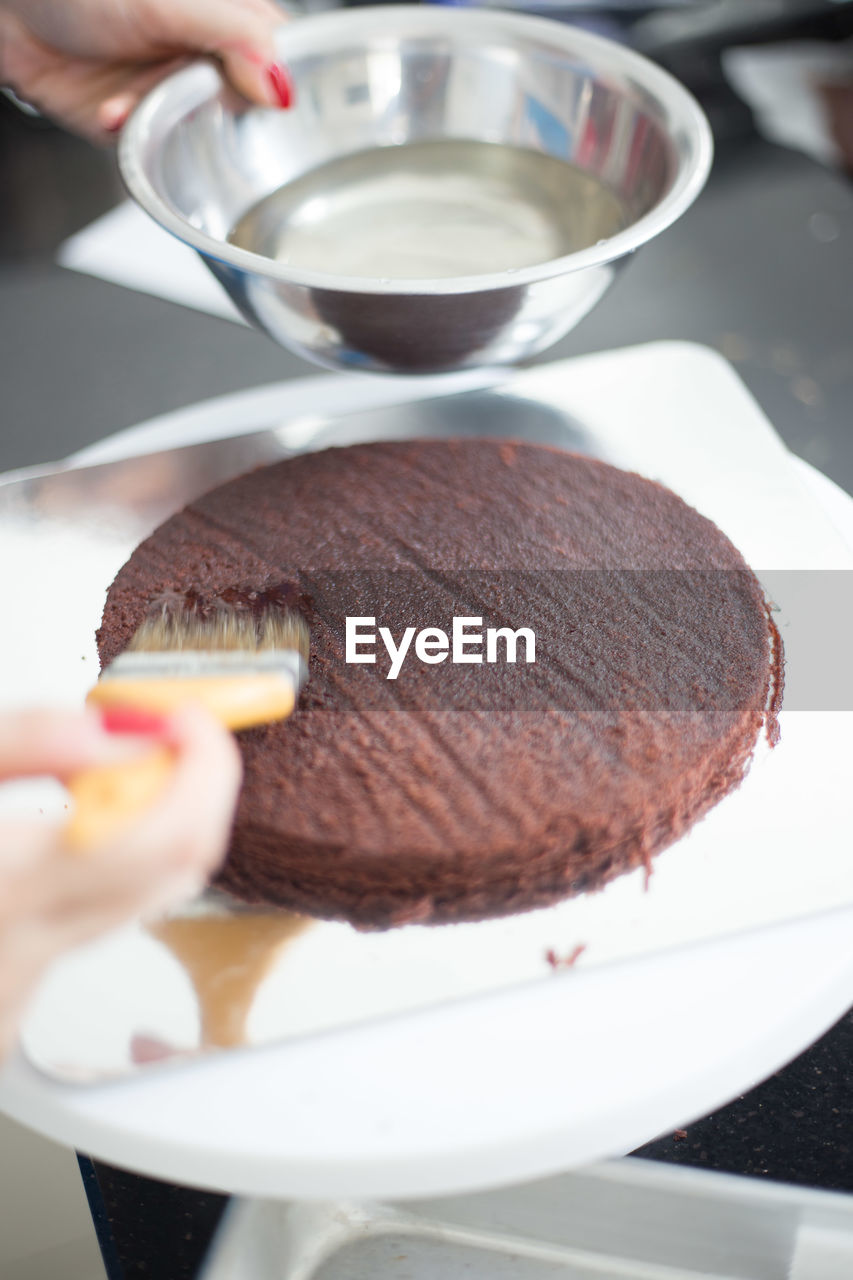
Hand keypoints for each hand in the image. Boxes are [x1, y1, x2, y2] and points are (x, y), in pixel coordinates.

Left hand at [0, 0, 289, 141]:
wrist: (10, 10)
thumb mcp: (169, 1)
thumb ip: (234, 36)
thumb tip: (283, 86)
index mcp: (229, 18)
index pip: (279, 60)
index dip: (274, 86)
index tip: (261, 101)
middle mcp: (205, 58)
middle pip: (240, 107)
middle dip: (205, 109)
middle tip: (183, 95)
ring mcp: (173, 93)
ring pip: (194, 133)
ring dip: (159, 122)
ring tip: (124, 103)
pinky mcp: (142, 126)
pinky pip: (156, 150)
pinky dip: (132, 137)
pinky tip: (110, 114)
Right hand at [0, 705, 241, 1058]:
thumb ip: (23, 746)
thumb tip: (116, 733)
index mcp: (6, 895)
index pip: (167, 834)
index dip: (202, 765)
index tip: (194, 718)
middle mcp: (24, 960)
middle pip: (177, 870)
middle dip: (194, 787)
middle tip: (172, 732)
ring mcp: (21, 995)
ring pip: (144, 900)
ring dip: (150, 823)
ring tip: (103, 773)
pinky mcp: (15, 1010)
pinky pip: (99, 925)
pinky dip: (108, 865)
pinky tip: (68, 835)